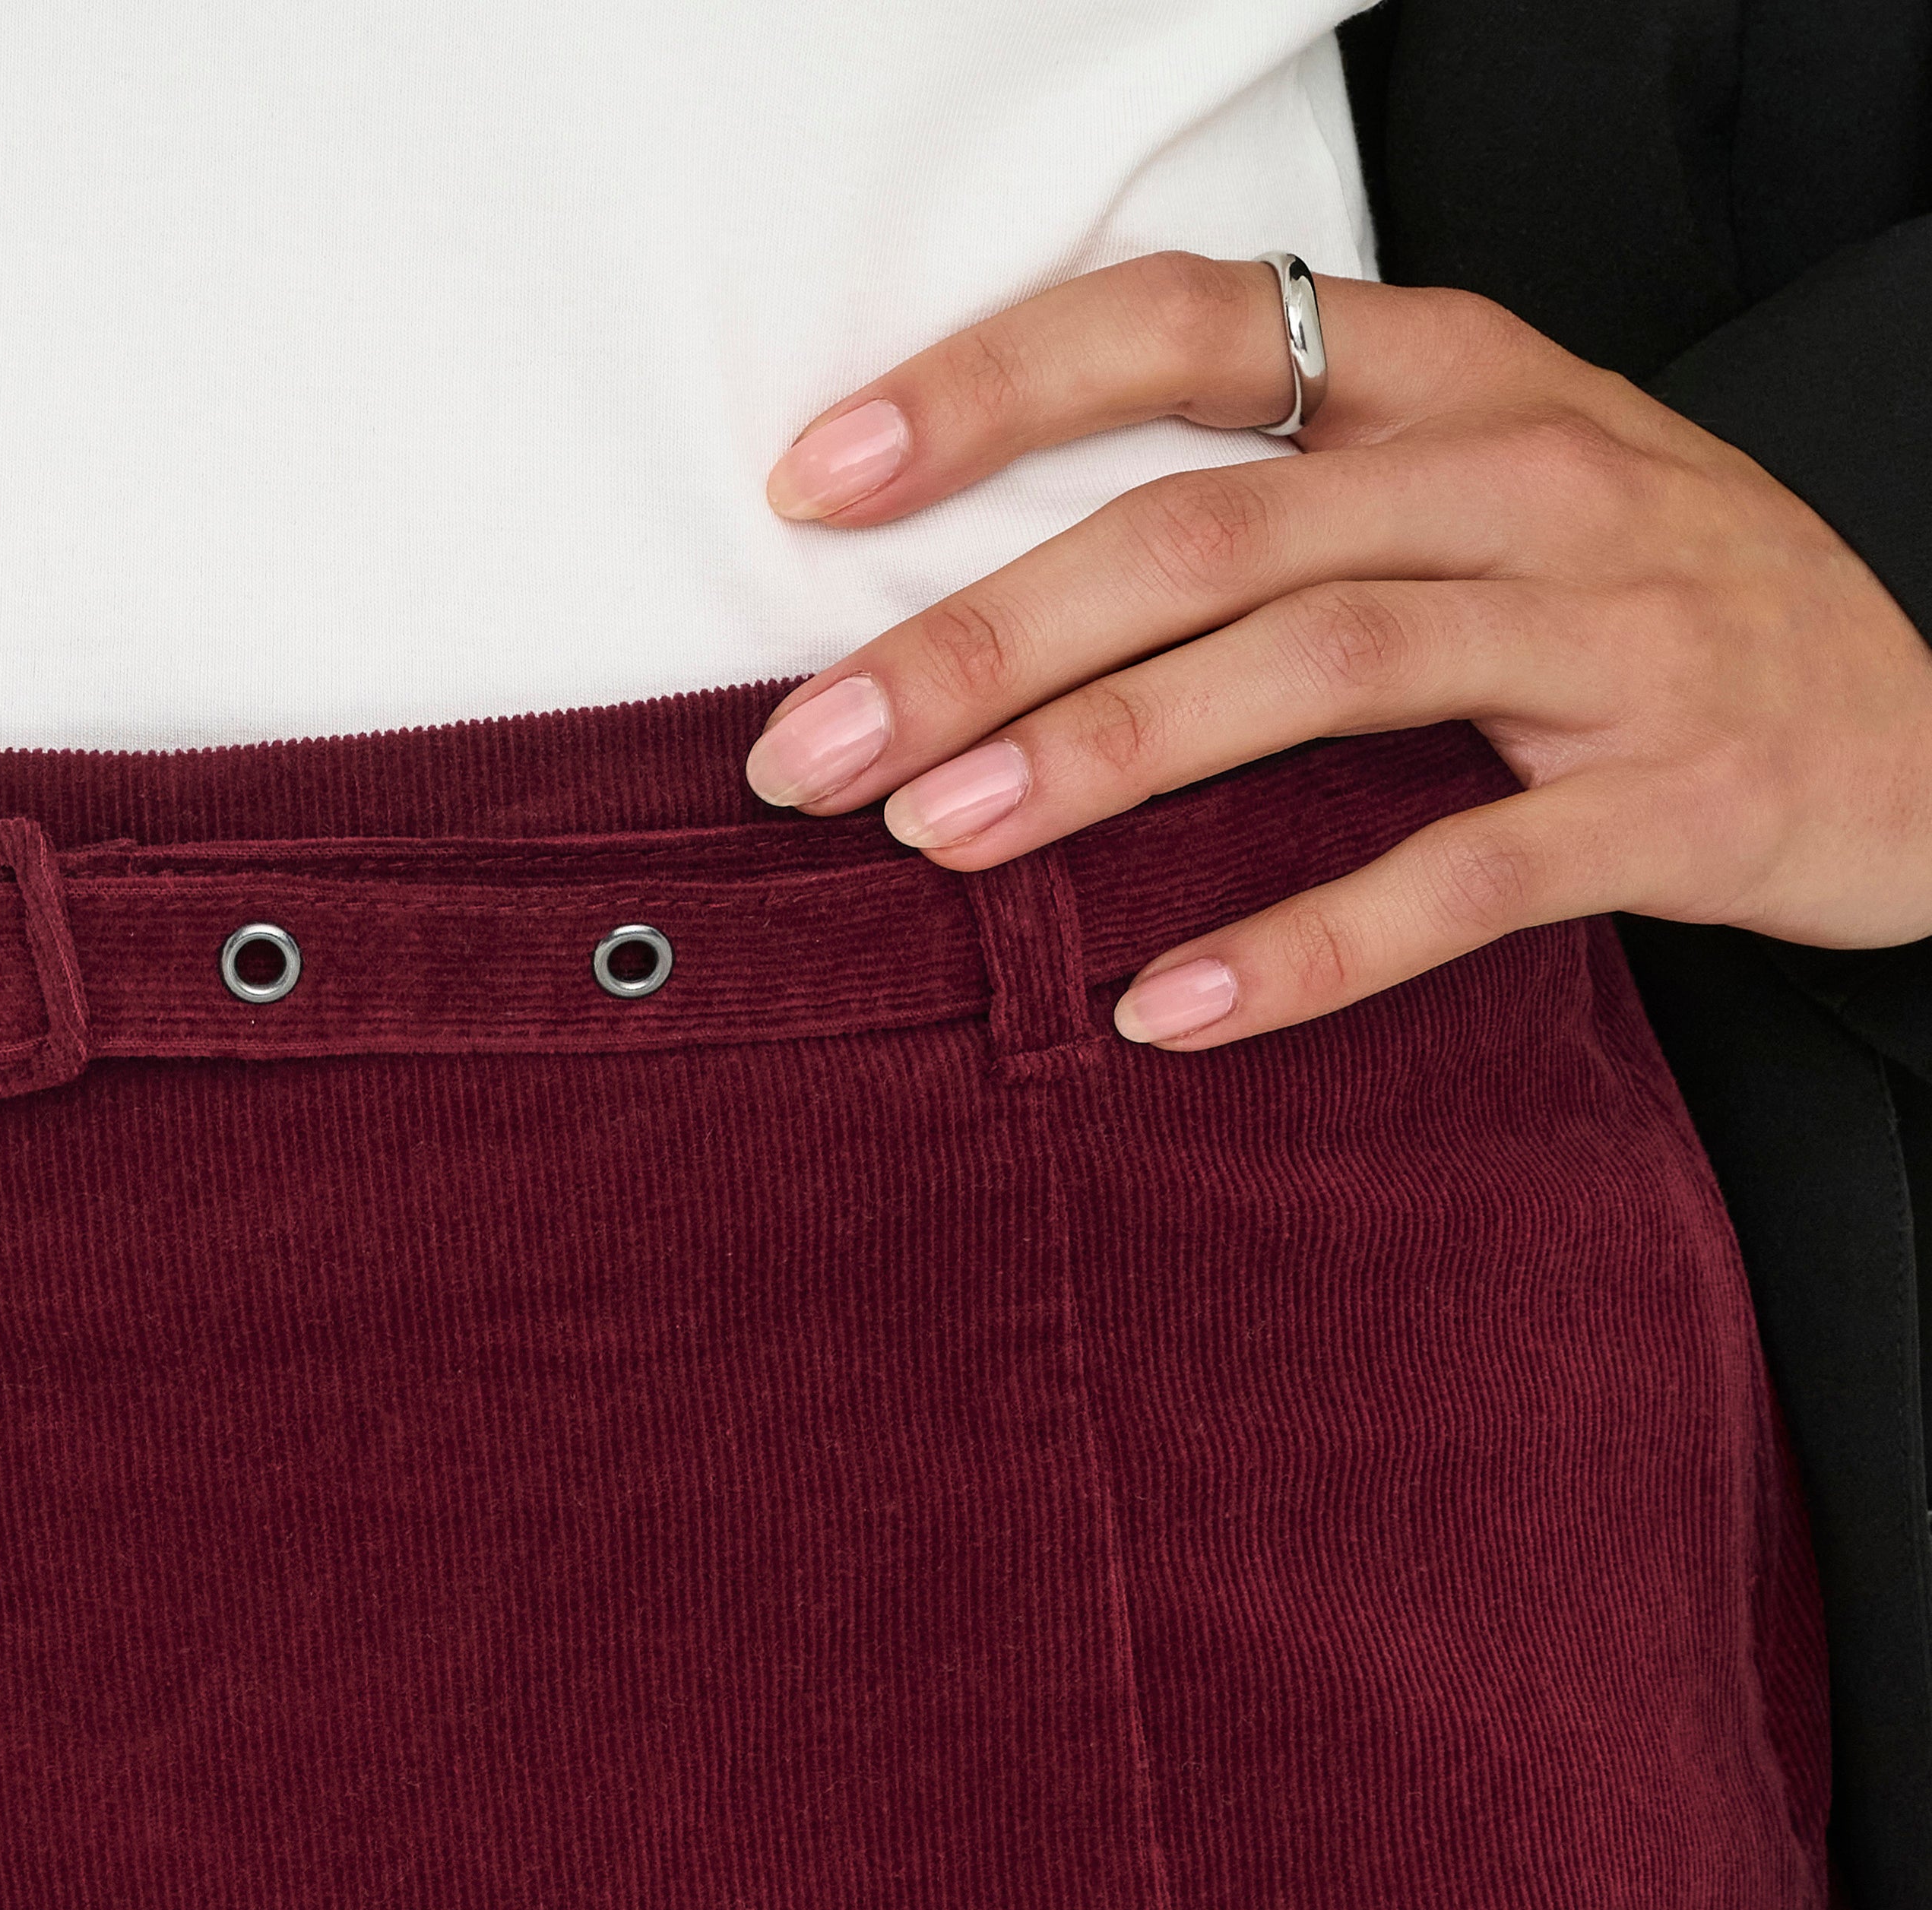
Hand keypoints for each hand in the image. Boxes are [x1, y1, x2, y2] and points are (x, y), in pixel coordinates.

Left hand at [745, 252, 1931, 1045]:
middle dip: (985, 635)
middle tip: (808, 748)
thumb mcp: (1479, 501)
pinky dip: (1302, 945)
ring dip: (1105, 759)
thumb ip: (1281, 508)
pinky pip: (1461, 873)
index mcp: (1453, 379)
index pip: (1190, 329)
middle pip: (1207, 527)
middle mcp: (1522, 475)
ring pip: (1314, 668)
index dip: (993, 393)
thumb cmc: (1649, 622)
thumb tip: (1008, 599)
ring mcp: (1607, 632)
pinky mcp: (1671, 798)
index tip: (820, 480)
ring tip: (939, 841)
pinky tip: (1162, 1010)